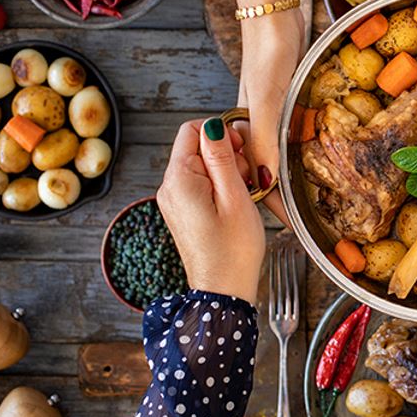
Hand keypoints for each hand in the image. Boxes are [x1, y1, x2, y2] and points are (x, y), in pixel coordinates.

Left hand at [157, 118, 265, 301]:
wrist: (224, 290)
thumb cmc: (233, 250)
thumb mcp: (234, 196)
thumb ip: (221, 157)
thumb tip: (214, 125)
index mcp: (179, 179)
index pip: (193, 130)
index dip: (221, 134)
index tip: (243, 153)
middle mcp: (169, 188)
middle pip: (196, 147)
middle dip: (226, 154)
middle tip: (247, 179)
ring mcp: (174, 201)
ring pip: (201, 166)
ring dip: (226, 172)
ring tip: (243, 195)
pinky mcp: (183, 211)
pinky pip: (200, 184)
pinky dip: (220, 187)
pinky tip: (235, 204)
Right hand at [238, 16, 303, 226]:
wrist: (272, 18)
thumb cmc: (267, 58)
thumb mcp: (268, 104)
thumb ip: (265, 143)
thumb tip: (268, 184)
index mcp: (248, 138)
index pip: (262, 186)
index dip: (280, 210)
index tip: (300, 233)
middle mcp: (258, 133)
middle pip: (270, 177)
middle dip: (289, 203)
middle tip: (315, 226)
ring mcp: (271, 120)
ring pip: (281, 159)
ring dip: (296, 181)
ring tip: (320, 204)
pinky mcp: (283, 106)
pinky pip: (292, 139)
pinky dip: (302, 155)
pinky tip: (318, 160)